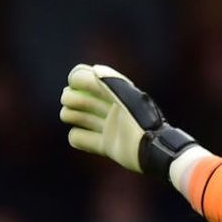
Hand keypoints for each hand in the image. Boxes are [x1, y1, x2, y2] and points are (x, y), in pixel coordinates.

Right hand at [59, 64, 195, 177]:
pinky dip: (76, 137)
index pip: (91, 81)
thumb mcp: (127, 99)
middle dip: (71, 97)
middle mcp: (112, 110)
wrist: (152, 152)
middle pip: (82, 99)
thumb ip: (112, 83)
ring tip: (68, 115)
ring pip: (80, 117)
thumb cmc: (141, 122)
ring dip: (69, 114)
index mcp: (118, 95)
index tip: (72, 81)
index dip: (78, 78)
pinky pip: (82, 139)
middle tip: (68, 101)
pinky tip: (78, 135)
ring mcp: (109, 128)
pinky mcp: (106, 146)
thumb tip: (94, 69)